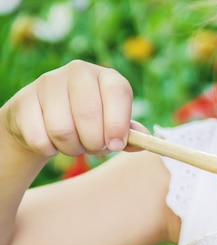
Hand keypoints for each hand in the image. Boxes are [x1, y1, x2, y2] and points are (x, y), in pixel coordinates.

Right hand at [0, 59, 133, 158]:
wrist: (44, 121)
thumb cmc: (89, 125)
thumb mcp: (113, 128)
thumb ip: (130, 135)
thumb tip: (143, 141)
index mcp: (107, 77)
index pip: (118, 91)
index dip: (118, 123)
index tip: (116, 144)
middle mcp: (79, 72)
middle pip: (89, 114)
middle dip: (94, 143)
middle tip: (93, 147)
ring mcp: (48, 82)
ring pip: (63, 130)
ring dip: (71, 148)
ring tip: (74, 143)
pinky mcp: (24, 100)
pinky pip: (39, 138)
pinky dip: (49, 149)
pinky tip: (52, 141)